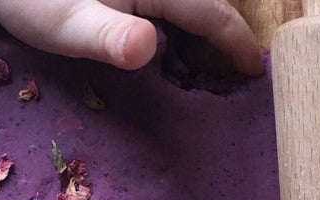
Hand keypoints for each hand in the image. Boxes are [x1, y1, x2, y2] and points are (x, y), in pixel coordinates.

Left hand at [0, 0, 261, 73]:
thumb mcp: (66, 28)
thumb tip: (147, 46)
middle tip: (234, 61)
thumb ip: (109, 39)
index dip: (236, 41)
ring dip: (207, 12)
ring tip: (211, 46)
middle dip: (227, 22)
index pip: (212, 10)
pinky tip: (173, 29)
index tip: (253, 69)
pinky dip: (185, 10)